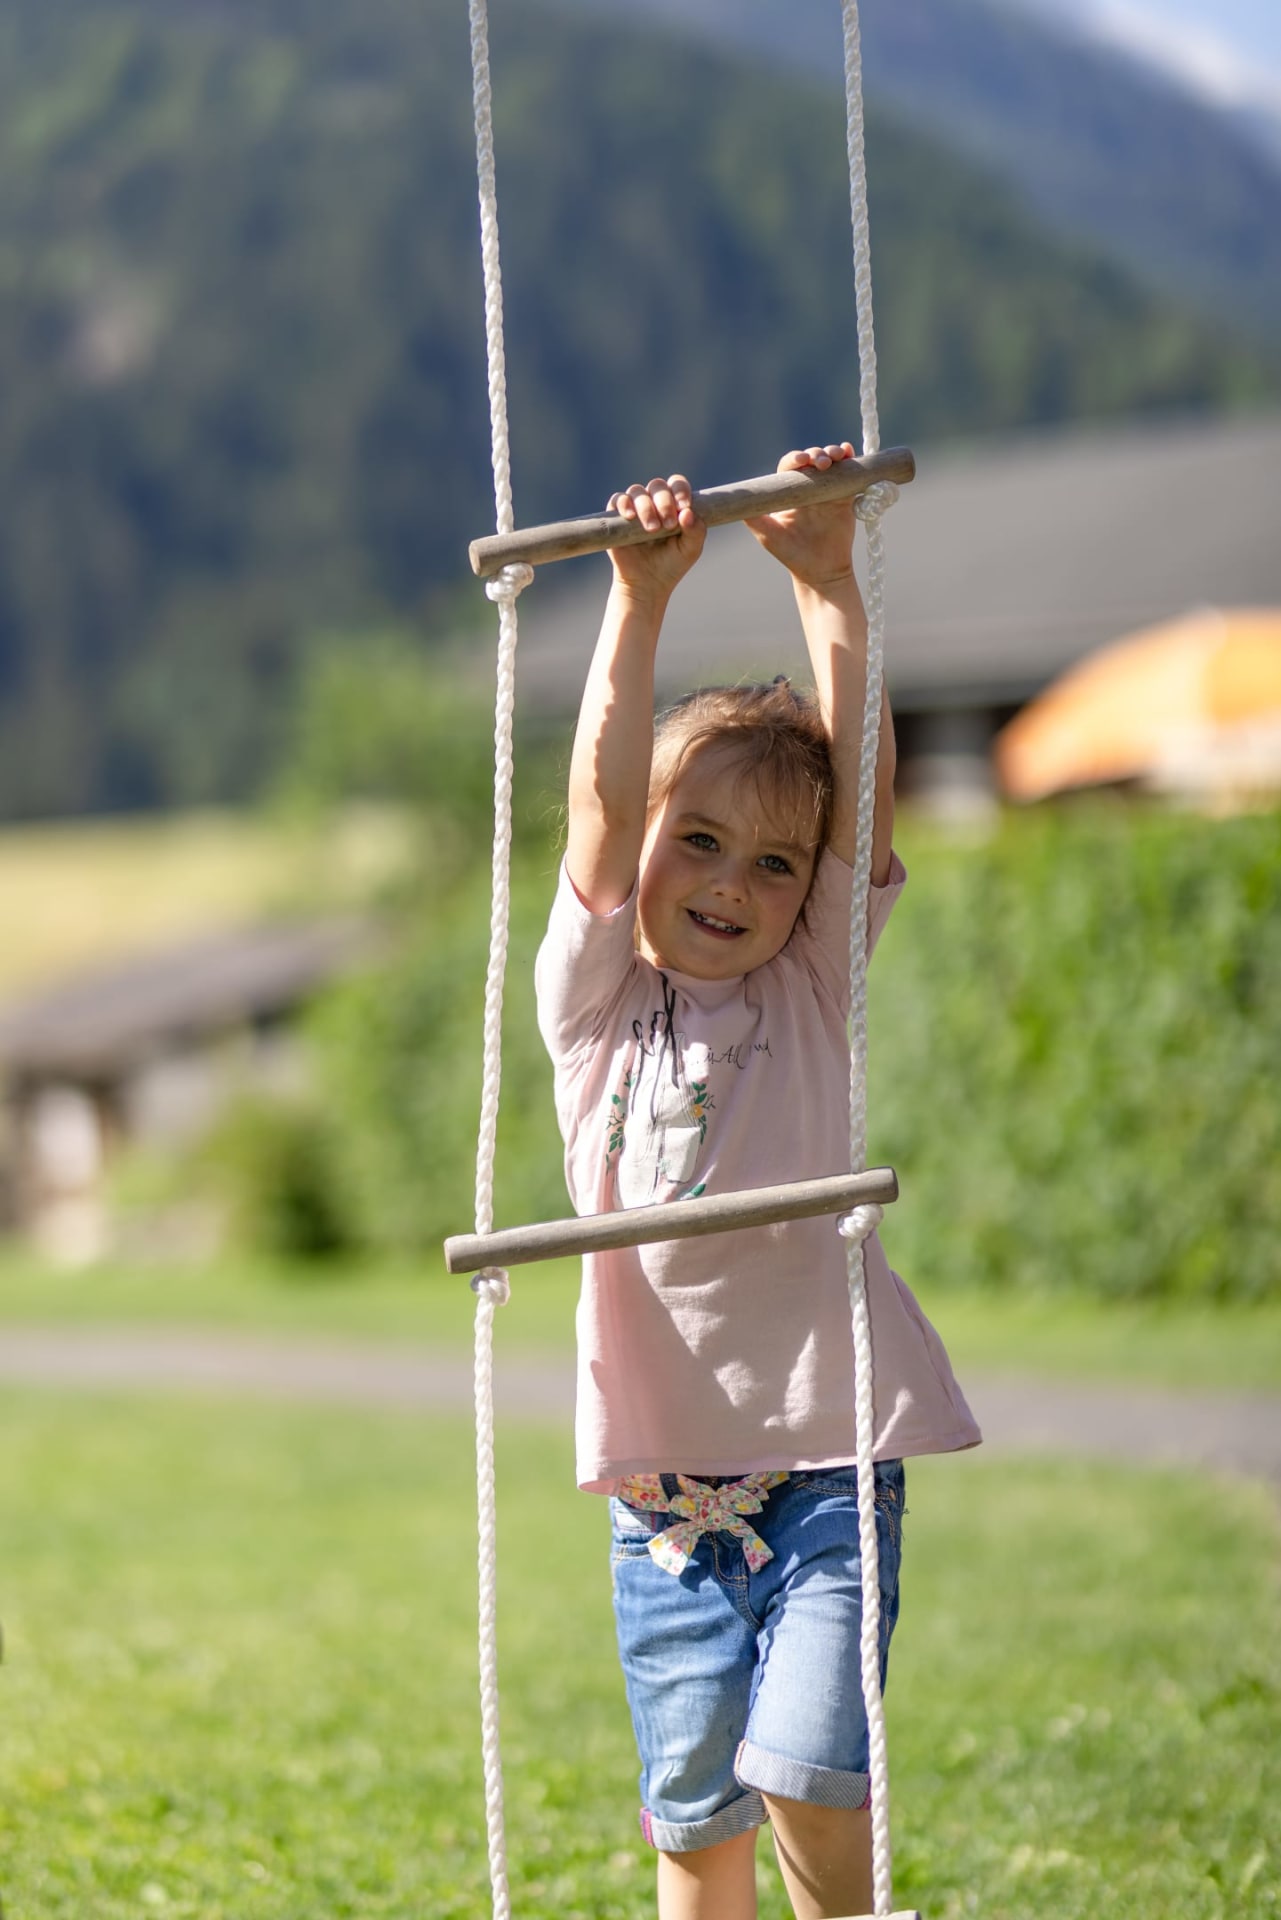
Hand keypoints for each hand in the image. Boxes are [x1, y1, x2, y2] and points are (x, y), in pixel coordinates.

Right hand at [607, 473, 705, 599]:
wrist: (647, 584)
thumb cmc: (671, 564)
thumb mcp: (690, 550)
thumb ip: (696, 531)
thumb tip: (687, 513)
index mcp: (674, 503)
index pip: (677, 484)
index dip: (680, 490)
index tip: (684, 507)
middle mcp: (653, 501)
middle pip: (657, 485)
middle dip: (664, 502)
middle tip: (668, 525)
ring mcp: (634, 507)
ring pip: (637, 491)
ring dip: (645, 507)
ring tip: (652, 529)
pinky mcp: (616, 517)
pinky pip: (617, 499)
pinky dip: (623, 504)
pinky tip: (630, 516)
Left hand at [744, 442, 858, 589]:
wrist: (821, 572)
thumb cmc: (791, 554)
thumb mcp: (768, 536)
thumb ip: (753, 517)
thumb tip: (734, 501)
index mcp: (789, 491)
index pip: (790, 467)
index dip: (796, 459)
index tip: (801, 461)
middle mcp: (808, 487)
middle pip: (813, 459)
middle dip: (817, 454)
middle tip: (821, 462)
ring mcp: (828, 490)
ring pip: (832, 463)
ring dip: (834, 453)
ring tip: (837, 457)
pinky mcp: (845, 496)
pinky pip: (849, 474)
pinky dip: (851, 461)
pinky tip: (850, 454)